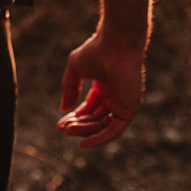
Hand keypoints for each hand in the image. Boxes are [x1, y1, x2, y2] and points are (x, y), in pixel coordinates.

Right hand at [58, 29, 144, 148]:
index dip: (75, 117)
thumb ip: (69, 88)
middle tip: (64, 129)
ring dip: (85, 131)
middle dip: (78, 125)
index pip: (89, 108)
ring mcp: (122, 103)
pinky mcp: (129, 110)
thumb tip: (64, 108)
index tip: (60, 124)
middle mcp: (114, 96)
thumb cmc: (96, 51)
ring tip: (69, 131)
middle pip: (95, 118)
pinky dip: (100, 139)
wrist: (115, 46)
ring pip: (102, 126)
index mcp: (104, 86)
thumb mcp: (75, 69)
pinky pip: (114, 130)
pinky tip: (85, 143)